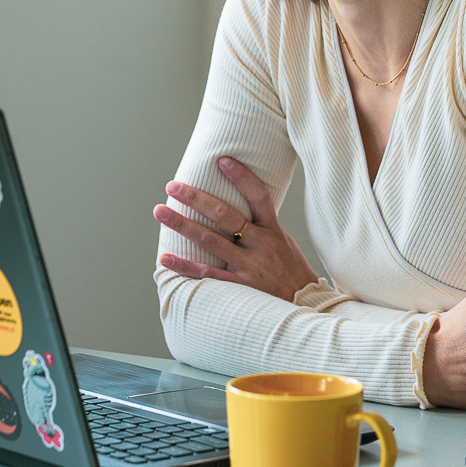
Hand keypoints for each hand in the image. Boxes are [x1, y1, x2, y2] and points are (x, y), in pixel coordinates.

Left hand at [154, 157, 319, 301]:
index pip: (258, 196)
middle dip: (196, 198)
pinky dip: (184, 266)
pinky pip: (208, 274)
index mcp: (273, 230)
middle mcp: (261, 244)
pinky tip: (165, 257)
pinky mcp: (240, 287)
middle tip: (173, 186)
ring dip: (182, 225)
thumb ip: (261, 225)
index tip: (222, 160)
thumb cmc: (291, 271)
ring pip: (210, 241)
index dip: (242, 177)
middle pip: (225, 215)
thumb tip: (238, 204)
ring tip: (160, 211)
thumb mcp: (283, 241)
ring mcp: (249, 266)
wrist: (305, 306)